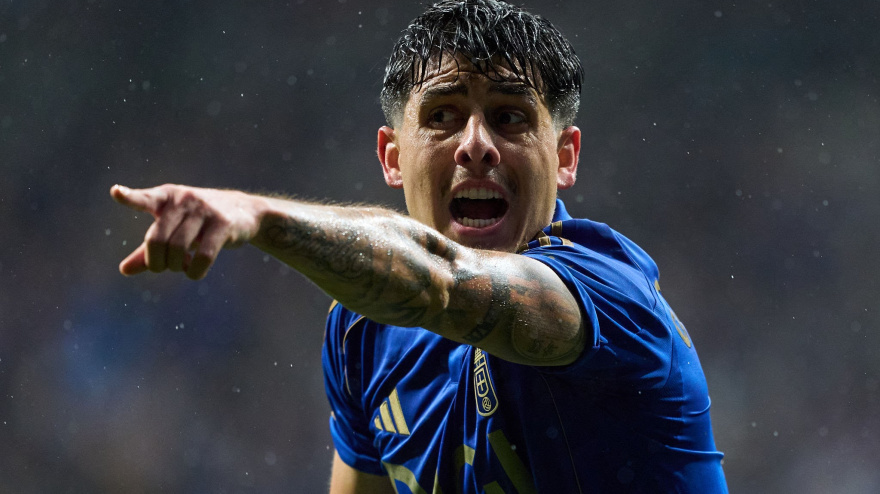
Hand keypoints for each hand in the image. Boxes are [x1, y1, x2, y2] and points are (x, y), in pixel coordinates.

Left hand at [111, 184, 265, 279]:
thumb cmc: (199, 222)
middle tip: (163, 268)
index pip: (145, 199)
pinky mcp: (223, 224)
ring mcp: (204, 210)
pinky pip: (203, 256)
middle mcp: (184, 200)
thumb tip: (124, 270)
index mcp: (167, 197)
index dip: (130, 198)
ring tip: (182, 267)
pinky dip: (194, 272)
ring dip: (176, 267)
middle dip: (156, 262)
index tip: (115, 192)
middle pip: (157, 239)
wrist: (244, 211)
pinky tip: (195, 272)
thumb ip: (148, 249)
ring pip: (178, 249)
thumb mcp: (173, 230)